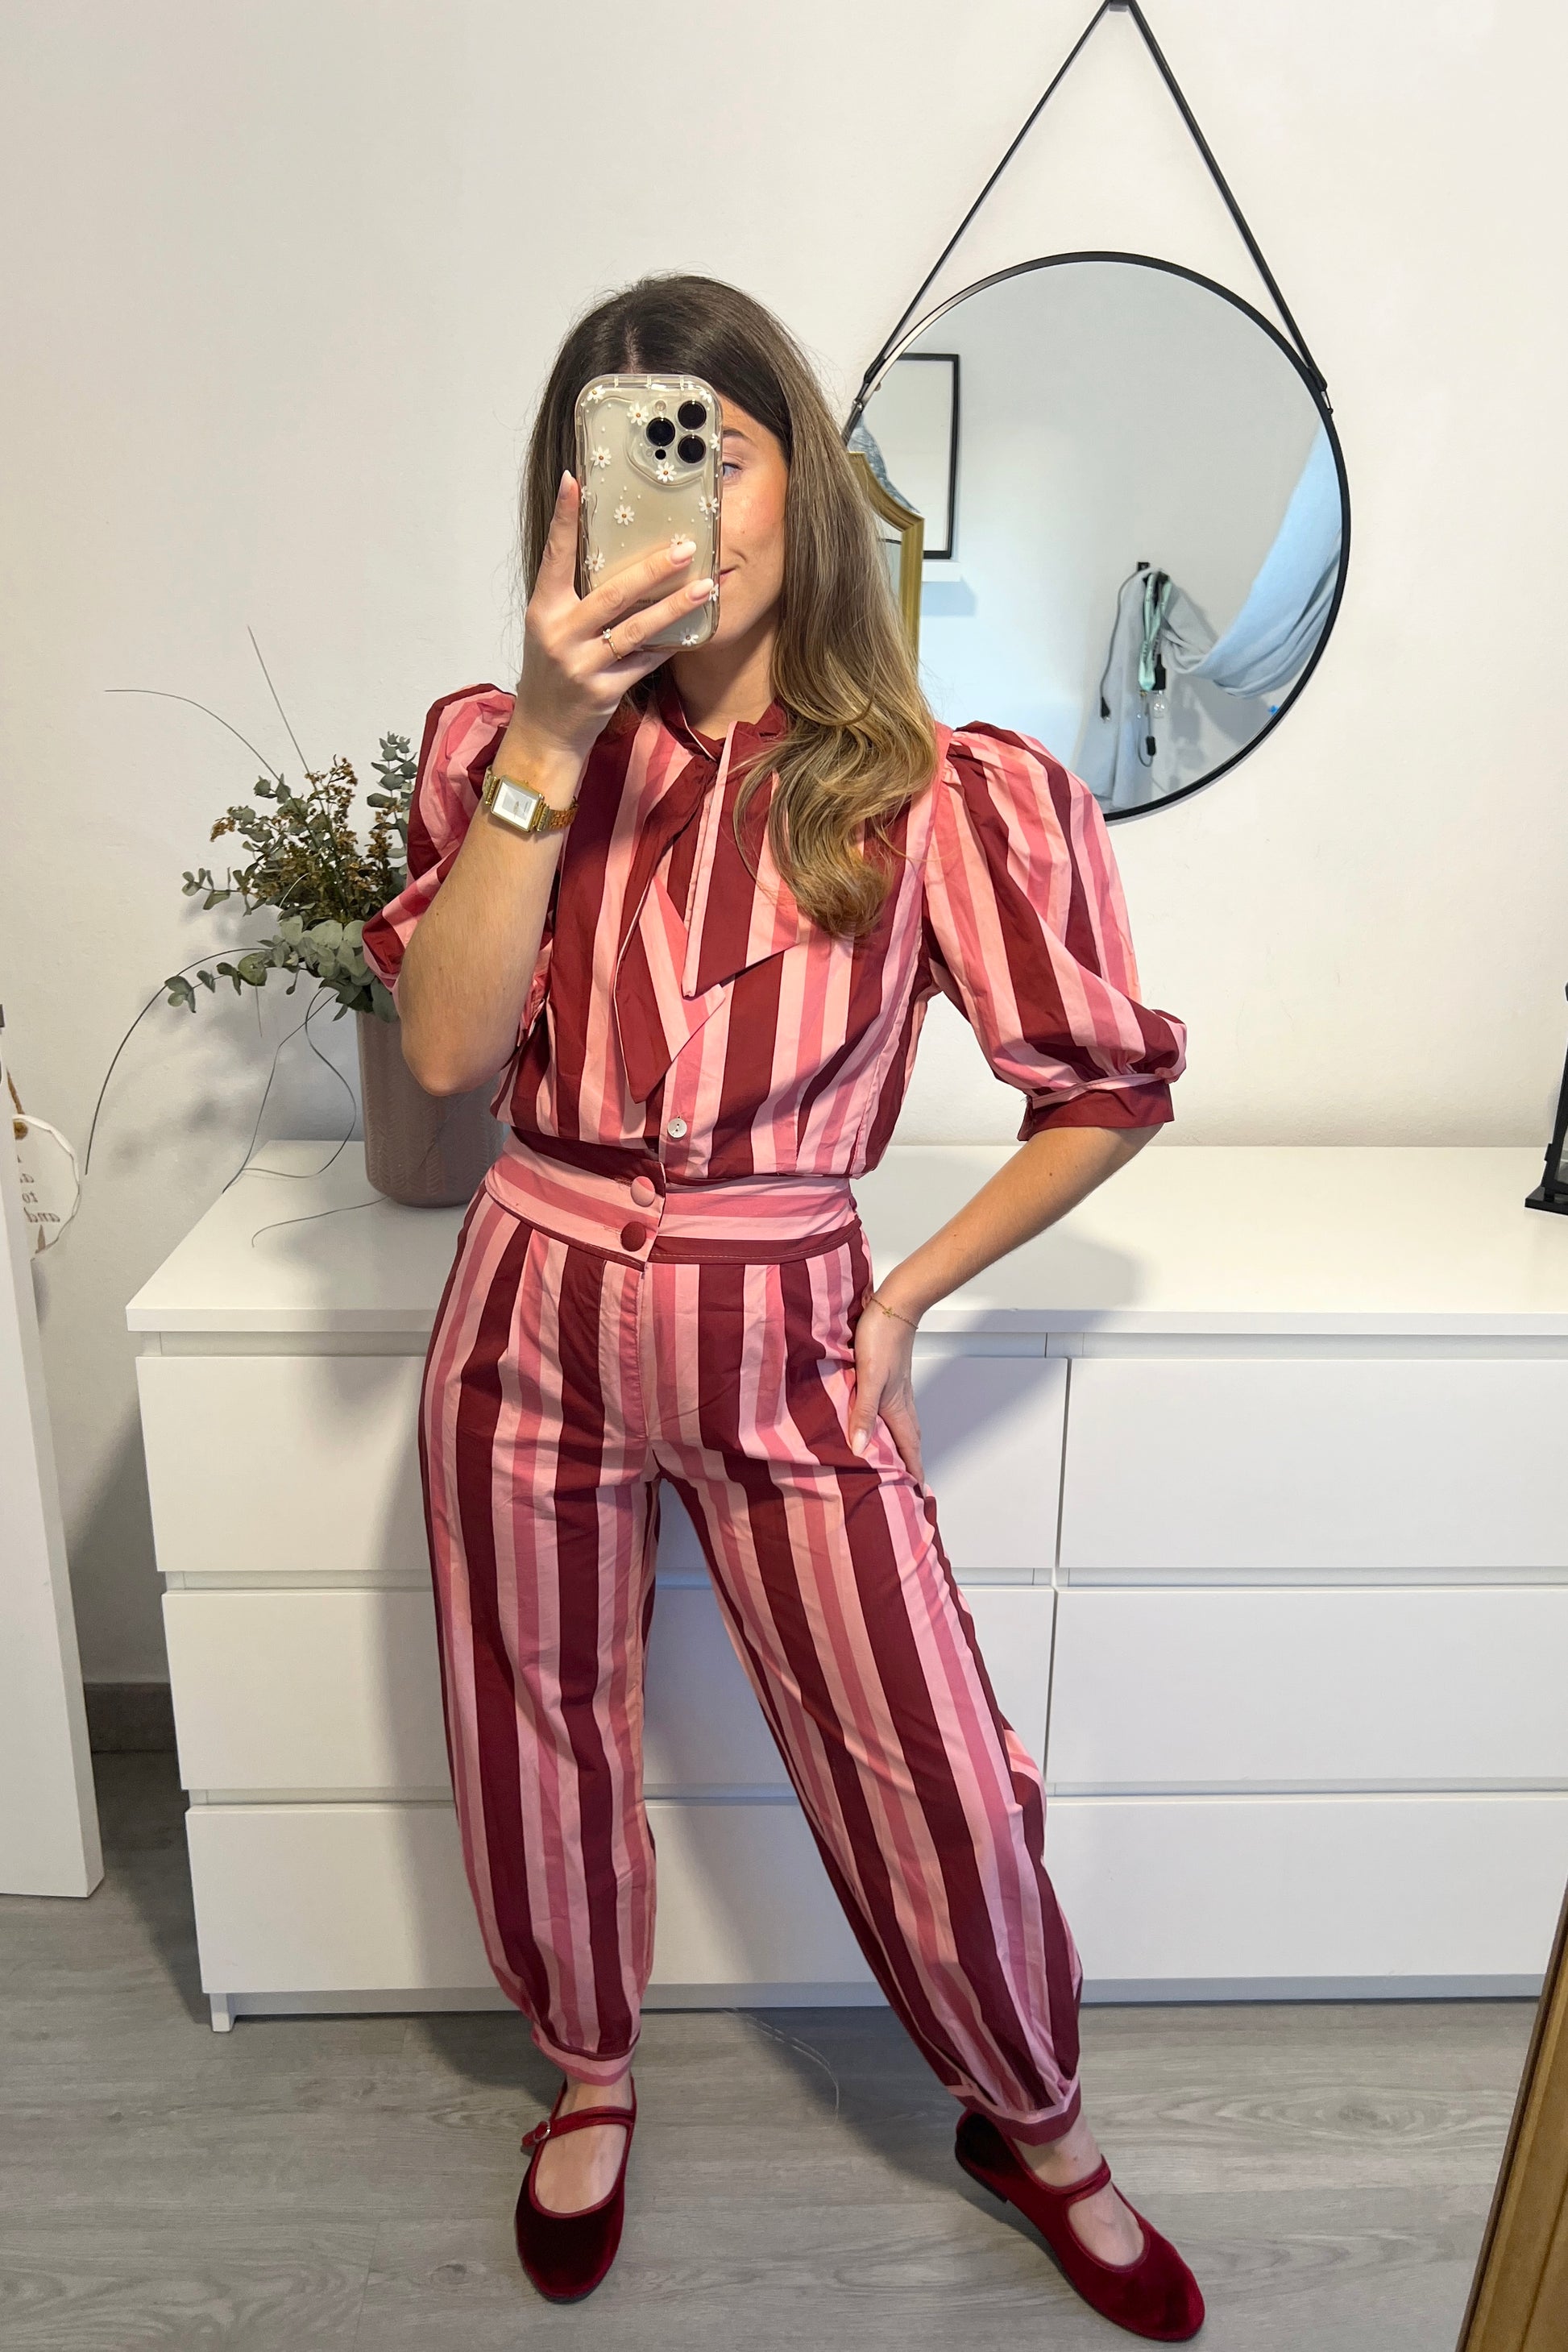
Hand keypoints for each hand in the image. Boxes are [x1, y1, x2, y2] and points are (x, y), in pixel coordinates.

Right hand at [509, 471, 714, 766]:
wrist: (545, 729)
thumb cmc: (553, 670)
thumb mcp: (551, 626)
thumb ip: (574, 595)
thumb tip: (617, 554)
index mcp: (543, 609)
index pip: (555, 556)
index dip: (565, 519)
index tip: (575, 481)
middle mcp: (560, 634)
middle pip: (612, 594)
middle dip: (652, 569)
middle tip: (685, 547)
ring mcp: (582, 664)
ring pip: (636, 629)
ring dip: (675, 606)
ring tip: (706, 586)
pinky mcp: (604, 690)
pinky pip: (645, 661)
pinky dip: (669, 644)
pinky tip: (695, 629)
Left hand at [849, 1288, 923, 1483]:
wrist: (893, 1307)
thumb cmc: (882, 1338)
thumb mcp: (869, 1379)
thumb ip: (864, 1413)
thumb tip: (861, 1448)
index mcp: (898, 1408)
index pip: (909, 1449)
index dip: (913, 1472)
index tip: (916, 1494)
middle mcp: (900, 1402)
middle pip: (908, 1441)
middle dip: (909, 1464)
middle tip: (907, 1485)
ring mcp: (896, 1390)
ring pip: (901, 1426)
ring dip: (900, 1445)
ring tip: (894, 1461)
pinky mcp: (888, 1378)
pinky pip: (891, 1410)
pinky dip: (888, 1424)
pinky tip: (877, 1422)